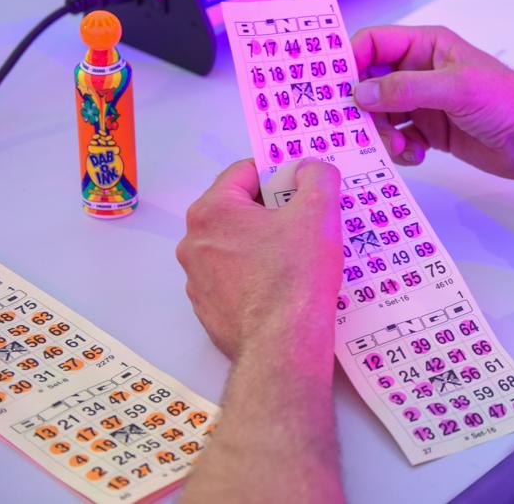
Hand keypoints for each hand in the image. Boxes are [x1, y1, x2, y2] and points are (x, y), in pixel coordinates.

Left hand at [177, 159, 341, 358]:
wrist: (282, 346)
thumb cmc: (296, 274)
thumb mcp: (319, 212)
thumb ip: (317, 177)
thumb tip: (308, 169)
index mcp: (212, 211)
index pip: (245, 172)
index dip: (279, 173)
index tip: (304, 187)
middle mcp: (194, 242)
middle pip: (239, 209)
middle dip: (273, 210)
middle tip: (308, 222)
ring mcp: (197, 279)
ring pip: (236, 245)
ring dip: (264, 243)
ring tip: (299, 257)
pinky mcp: (208, 309)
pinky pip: (234, 278)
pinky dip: (256, 275)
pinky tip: (284, 287)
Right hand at [351, 26, 513, 182]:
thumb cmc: (510, 102)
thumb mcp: (456, 88)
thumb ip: (406, 89)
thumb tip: (361, 91)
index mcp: (428, 46)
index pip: (373, 43)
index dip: (349, 61)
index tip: (331, 88)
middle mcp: (422, 70)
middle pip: (370, 82)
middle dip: (361, 106)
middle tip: (355, 128)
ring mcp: (426, 102)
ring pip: (381, 114)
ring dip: (380, 132)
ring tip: (396, 147)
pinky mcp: (432, 131)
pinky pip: (398, 137)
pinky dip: (398, 149)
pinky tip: (415, 156)